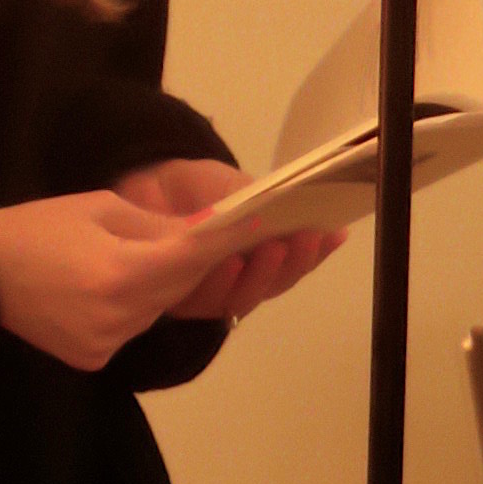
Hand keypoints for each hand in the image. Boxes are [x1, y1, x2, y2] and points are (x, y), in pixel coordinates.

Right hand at [0, 187, 264, 372]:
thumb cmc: (35, 227)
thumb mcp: (99, 208)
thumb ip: (157, 227)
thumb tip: (208, 232)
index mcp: (119, 275)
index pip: (192, 257)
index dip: (230, 239)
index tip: (265, 223)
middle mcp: (120, 319)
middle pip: (182, 287)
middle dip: (207, 260)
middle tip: (241, 233)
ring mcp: (107, 345)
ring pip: (162, 308)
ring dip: (175, 282)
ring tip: (182, 252)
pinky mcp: (94, 359)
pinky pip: (136, 325)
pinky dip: (143, 303)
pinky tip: (129, 280)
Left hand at [111, 158, 348, 323]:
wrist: (146, 185)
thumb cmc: (197, 188)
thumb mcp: (237, 187)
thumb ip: (265, 204)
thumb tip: (300, 210)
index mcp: (260, 253)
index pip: (294, 261)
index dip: (317, 252)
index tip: (336, 232)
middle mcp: (240, 278)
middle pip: (274, 284)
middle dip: (295, 263)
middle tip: (306, 238)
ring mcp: (210, 291)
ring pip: (245, 297)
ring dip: (262, 274)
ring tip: (274, 246)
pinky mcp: (178, 298)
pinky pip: (204, 298)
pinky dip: (221, 281)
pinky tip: (229, 259)